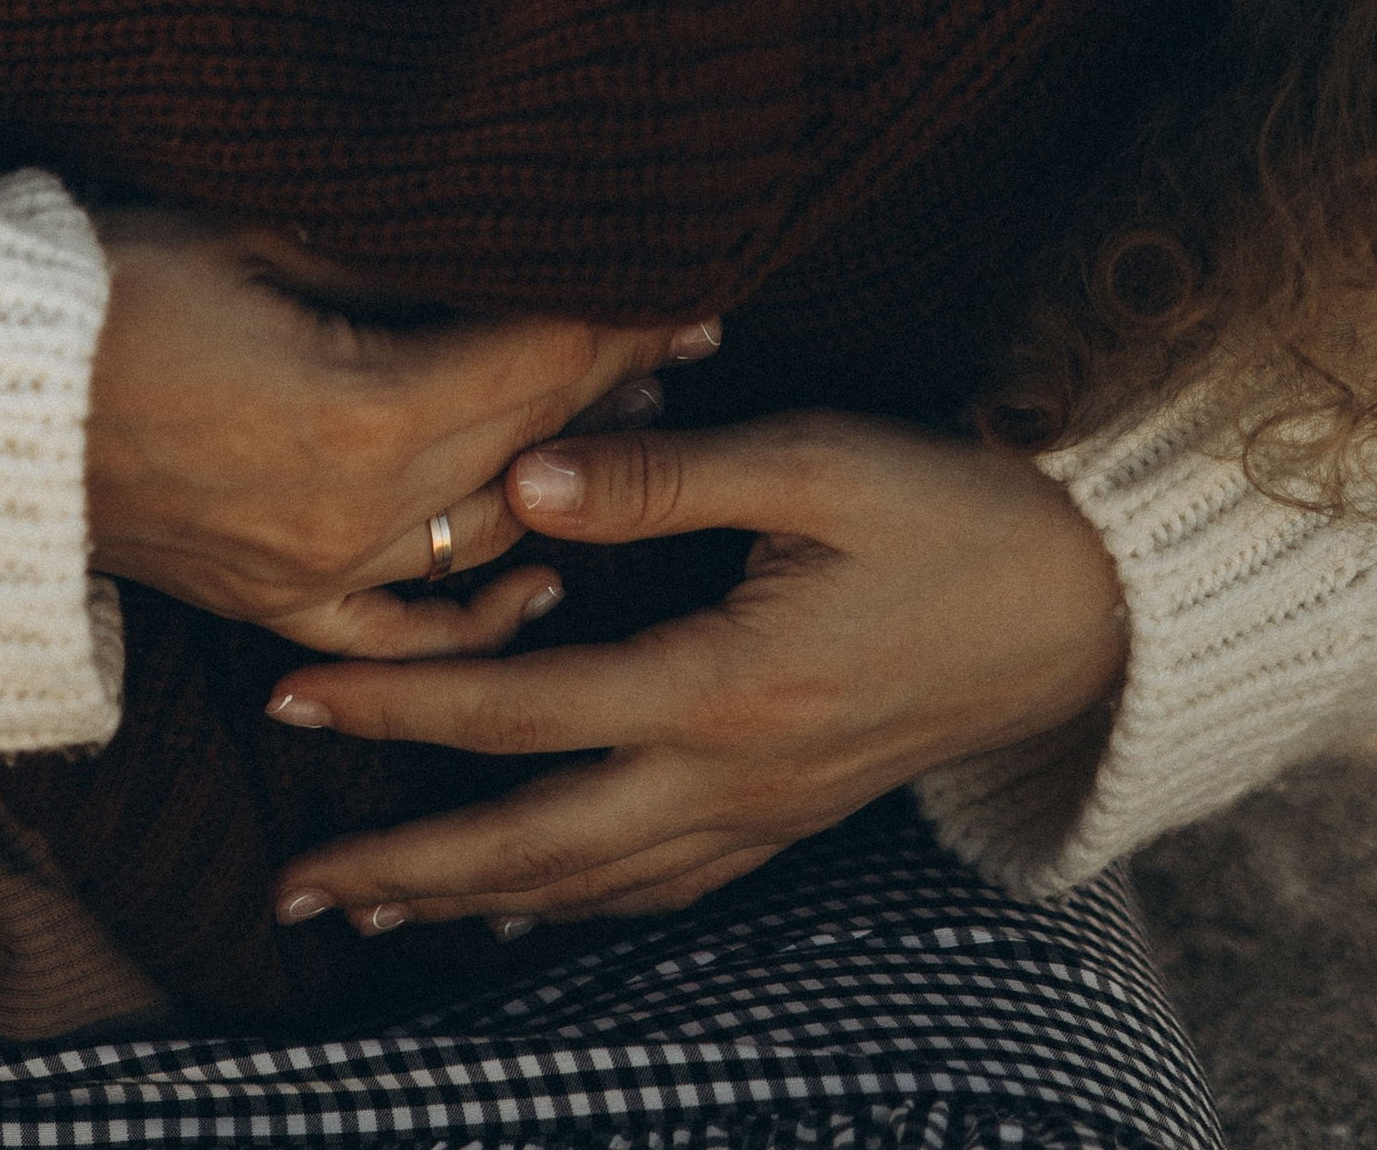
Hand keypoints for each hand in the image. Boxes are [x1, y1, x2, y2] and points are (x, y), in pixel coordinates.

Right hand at [86, 212, 707, 659]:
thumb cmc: (110, 286)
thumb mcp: (261, 240)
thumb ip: (394, 261)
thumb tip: (503, 241)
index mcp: (364, 413)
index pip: (533, 356)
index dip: (615, 314)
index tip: (687, 277)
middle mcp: (356, 514)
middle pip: (525, 440)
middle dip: (612, 380)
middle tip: (691, 336)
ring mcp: (314, 573)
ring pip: (484, 533)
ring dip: (561, 474)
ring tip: (631, 419)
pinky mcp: (272, 603)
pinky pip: (404, 626)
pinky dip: (476, 609)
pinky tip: (539, 576)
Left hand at [264, 409, 1128, 926]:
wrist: (1084, 606)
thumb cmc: (947, 508)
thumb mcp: (814, 462)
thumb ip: (664, 478)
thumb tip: (520, 482)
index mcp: (721, 686)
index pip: (520, 710)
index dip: (398, 707)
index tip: (292, 695)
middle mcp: (731, 776)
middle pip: (533, 843)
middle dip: (404, 862)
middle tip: (291, 883)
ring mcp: (764, 813)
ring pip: (590, 886)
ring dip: (470, 898)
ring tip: (367, 906)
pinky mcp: (790, 815)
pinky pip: (659, 888)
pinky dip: (573, 907)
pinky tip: (519, 914)